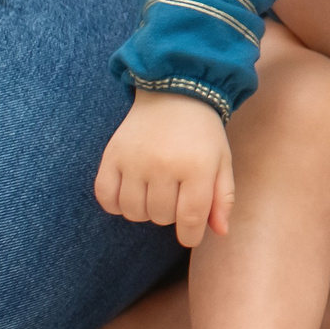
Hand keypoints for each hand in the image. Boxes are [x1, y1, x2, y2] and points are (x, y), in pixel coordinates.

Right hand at [94, 90, 234, 247]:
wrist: (173, 93)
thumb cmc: (202, 133)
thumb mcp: (222, 161)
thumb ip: (223, 198)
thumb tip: (220, 232)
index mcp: (196, 167)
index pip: (190, 219)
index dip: (190, 235)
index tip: (189, 234)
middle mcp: (163, 165)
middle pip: (160, 217)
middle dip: (171, 214)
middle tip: (175, 193)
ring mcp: (134, 161)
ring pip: (134, 212)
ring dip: (145, 210)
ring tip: (155, 190)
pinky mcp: (111, 156)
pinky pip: (106, 198)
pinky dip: (116, 204)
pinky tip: (131, 191)